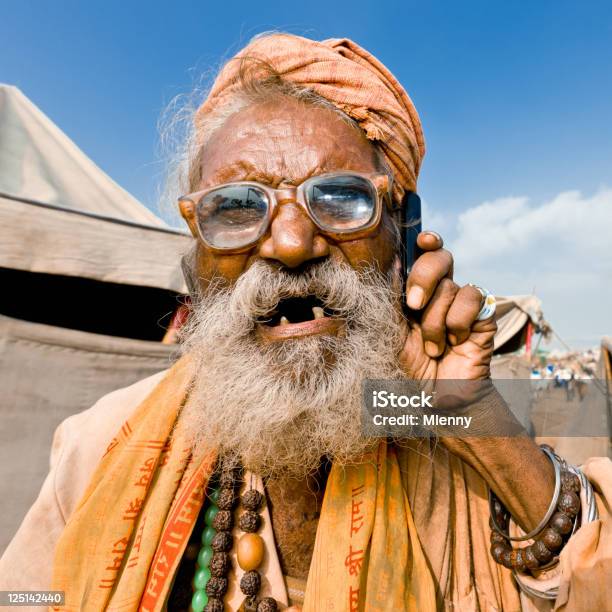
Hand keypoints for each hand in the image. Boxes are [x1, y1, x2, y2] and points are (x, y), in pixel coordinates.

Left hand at [398, 231, 496, 380]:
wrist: (438, 397)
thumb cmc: (411, 367)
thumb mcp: (392, 331)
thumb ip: (390, 300)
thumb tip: (391, 264)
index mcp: (418, 291)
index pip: (425, 255)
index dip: (428, 242)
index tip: (423, 240)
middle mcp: (441, 293)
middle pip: (440, 258)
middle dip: (423, 276)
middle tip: (413, 305)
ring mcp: (463, 304)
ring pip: (450, 287)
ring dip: (435, 321)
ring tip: (433, 347)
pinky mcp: (483, 316)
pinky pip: (472, 299)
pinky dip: (458, 322)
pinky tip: (456, 342)